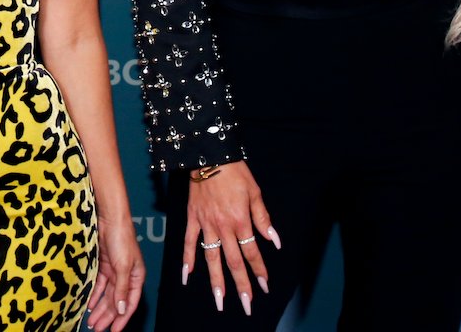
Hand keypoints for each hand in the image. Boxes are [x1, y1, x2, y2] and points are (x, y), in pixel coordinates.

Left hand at [86, 213, 145, 330]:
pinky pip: (98, 285)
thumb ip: (121, 288)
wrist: (109, 218)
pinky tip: (89, 304)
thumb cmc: (122, 238)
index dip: (121, 319)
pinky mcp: (102, 265)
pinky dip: (94, 295)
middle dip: (107, 316)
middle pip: (116, 302)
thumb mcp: (123, 266)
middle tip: (97, 329)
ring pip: (106, 295)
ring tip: (91, 321)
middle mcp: (126, 276)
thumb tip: (120, 309)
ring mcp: (113, 271)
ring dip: (99, 308)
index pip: (129, 303)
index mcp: (136, 278)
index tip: (113, 331)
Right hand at [184, 162, 277, 315]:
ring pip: (211, 258)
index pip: (252, 252)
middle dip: (241, 285)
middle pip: (233, 262)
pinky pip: (188, 242)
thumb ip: (262, 218)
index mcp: (240, 221)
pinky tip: (187, 275)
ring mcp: (206, 224)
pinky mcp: (192, 218)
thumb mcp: (255, 192)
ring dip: (216, 281)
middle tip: (246, 305)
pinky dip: (187, 259)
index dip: (259, 270)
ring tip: (219, 300)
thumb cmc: (235, 172)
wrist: (209, 155)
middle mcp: (223, 227)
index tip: (264, 286)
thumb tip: (273, 240)